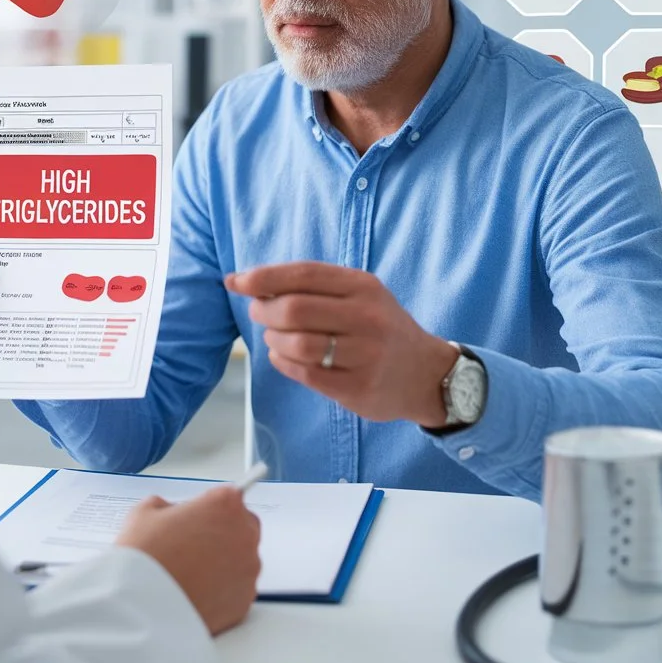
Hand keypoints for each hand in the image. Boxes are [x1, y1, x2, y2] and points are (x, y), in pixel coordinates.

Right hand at [116, 486, 260, 634]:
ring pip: (242, 560)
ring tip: (191, 573)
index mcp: (225, 504)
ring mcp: (248, 570)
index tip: (202, 516)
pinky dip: (224, 590)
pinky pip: (238, 589)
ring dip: (225, 562)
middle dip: (223, 532)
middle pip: (243, 526)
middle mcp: (244, 534)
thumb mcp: (146, 512)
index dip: (212, 507)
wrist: (141, 607)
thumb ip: (168, 506)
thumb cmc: (146, 558)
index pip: (231, 496)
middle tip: (194, 545)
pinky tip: (197, 591)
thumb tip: (172, 515)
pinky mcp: (245, 601)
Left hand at [225, 262, 456, 425]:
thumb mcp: (359, 294)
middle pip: (295, 309)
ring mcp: (365, 355)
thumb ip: (312, 286)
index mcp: (363, 286)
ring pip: (297, 344)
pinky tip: (282, 356)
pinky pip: (305, 374)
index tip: (235, 281)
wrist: (426, 373)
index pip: (303, 274)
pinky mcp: (358, 388)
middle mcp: (367, 317)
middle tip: (257, 314)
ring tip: (274, 338)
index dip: (263, 277)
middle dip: (264, 311)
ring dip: (273, 339)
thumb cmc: (379, 327)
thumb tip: (250, 282)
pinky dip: (282, 363)